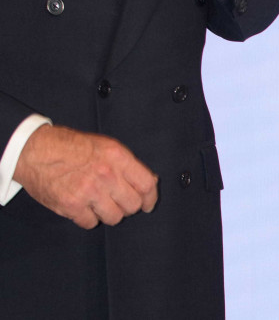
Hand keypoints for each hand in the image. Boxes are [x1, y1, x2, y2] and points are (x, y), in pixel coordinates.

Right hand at [12, 126, 157, 228]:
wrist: (36, 151)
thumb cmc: (72, 147)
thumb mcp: (106, 146)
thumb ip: (127, 165)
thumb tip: (149, 183)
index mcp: (118, 157)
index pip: (146, 185)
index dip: (150, 198)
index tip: (148, 204)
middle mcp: (106, 175)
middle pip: (132, 205)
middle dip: (129, 207)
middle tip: (120, 203)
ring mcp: (88, 192)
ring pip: (114, 217)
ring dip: (109, 213)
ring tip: (100, 204)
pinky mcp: (71, 206)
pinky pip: (91, 223)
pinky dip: (89, 218)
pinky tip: (84, 207)